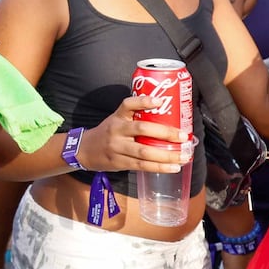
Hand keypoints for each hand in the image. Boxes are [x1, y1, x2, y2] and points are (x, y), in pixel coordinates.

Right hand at [77, 95, 192, 172]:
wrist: (84, 150)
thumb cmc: (108, 133)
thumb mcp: (117, 120)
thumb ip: (136, 119)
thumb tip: (170, 122)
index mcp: (118, 117)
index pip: (128, 104)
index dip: (143, 101)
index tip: (160, 100)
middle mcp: (116, 130)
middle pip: (142, 129)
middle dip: (165, 133)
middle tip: (183, 136)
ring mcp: (117, 147)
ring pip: (144, 152)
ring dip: (167, 155)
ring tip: (184, 156)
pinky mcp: (119, 162)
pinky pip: (142, 166)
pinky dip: (159, 167)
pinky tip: (173, 168)